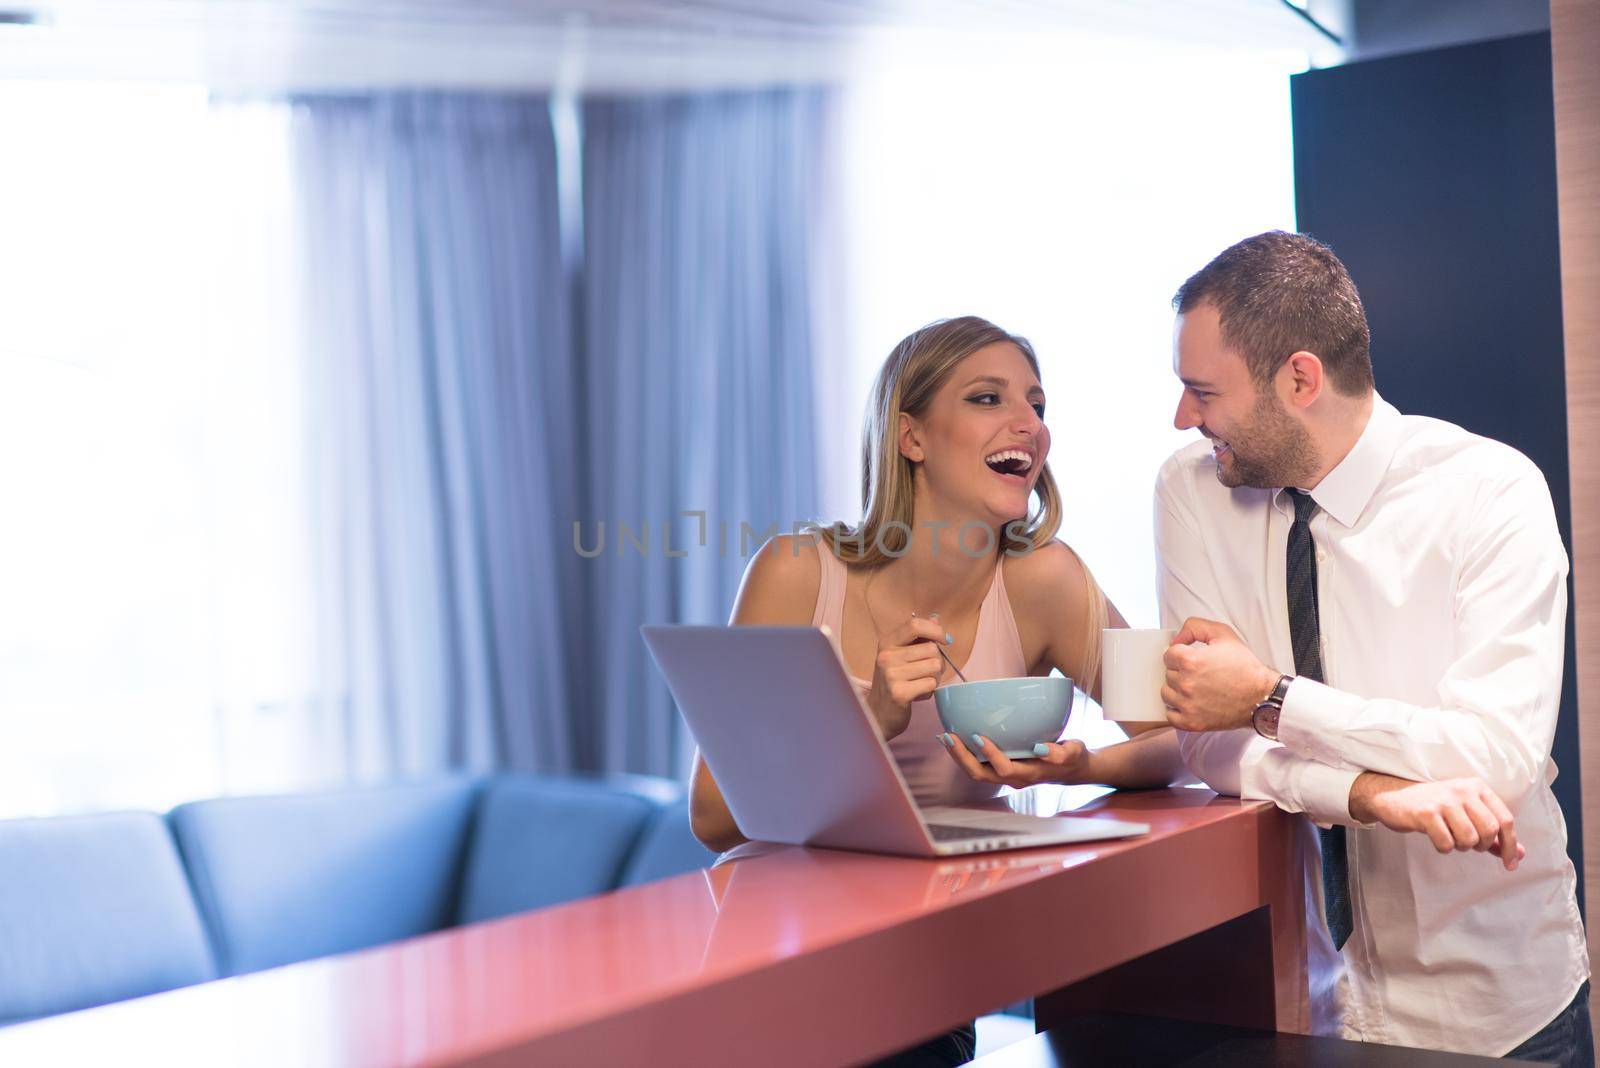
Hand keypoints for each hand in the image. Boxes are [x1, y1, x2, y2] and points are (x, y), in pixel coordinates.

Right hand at [866, 616, 951, 738]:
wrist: (878, 713)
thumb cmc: (893, 682)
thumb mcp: (901, 655)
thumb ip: (918, 637)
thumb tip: (936, 619)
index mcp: (887, 642)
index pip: (915, 625)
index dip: (936, 630)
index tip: (944, 640)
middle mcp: (887, 656)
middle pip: (932, 649)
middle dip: (937, 662)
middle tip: (926, 672)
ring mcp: (891, 674)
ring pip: (935, 667)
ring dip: (934, 678)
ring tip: (920, 683)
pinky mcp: (899, 693)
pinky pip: (931, 684)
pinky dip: (929, 691)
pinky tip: (917, 694)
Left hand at [938, 733, 1093, 788]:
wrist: (1072, 768)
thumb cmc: (1073, 757)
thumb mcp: (1074, 752)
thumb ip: (1061, 753)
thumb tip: (1042, 749)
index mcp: (1029, 774)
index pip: (1004, 770)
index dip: (990, 755)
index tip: (978, 736)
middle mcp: (1014, 778)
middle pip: (981, 774)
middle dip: (962, 757)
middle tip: (949, 736)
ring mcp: (1005, 775)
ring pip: (976, 771)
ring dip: (959, 756)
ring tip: (945, 737)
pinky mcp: (1001, 769)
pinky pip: (978, 765)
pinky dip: (964, 753)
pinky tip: (954, 739)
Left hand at [1161, 617, 1279, 732]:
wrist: (1261, 695)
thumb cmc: (1244, 666)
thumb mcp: (1223, 634)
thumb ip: (1195, 627)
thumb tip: (1176, 639)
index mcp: (1190, 661)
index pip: (1168, 655)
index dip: (1180, 654)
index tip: (1192, 659)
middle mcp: (1186, 683)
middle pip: (1168, 674)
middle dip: (1180, 671)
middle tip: (1200, 674)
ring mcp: (1188, 705)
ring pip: (1166, 694)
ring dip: (1177, 690)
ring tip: (1196, 688)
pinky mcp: (1192, 722)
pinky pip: (1171, 715)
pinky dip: (1177, 710)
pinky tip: (1191, 704)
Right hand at [1350, 773, 1522, 870]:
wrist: (1392, 797)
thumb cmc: (1434, 807)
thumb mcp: (1465, 813)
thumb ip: (1492, 833)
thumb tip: (1519, 854)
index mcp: (1476, 787)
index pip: (1505, 819)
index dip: (1509, 845)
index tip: (1509, 864)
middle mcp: (1462, 790)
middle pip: (1489, 830)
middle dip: (1482, 845)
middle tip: (1469, 845)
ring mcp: (1443, 800)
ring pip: (1469, 838)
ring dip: (1461, 847)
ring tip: (1451, 839)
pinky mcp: (1426, 813)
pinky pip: (1446, 843)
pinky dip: (1444, 848)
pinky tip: (1436, 838)